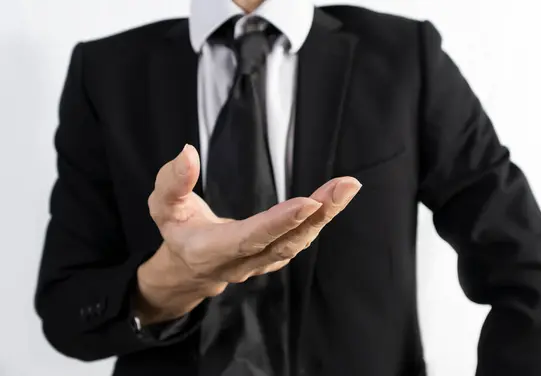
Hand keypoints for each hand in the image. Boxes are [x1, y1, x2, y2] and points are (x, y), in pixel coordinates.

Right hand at [135, 144, 360, 323]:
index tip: (309, 203)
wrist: (190, 268)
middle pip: (285, 241)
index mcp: (211, 250)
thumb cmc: (178, 230)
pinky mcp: (274, 257)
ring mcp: (261, 264)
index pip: (250, 237)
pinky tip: (336, 198)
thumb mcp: (162, 206)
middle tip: (346, 186)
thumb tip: (188, 152)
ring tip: (347, 187)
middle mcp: (242, 262)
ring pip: (298, 242)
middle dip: (317, 214)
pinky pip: (300, 239)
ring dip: (326, 215)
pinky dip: (321, 219)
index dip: (279, 223)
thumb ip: (172, 182)